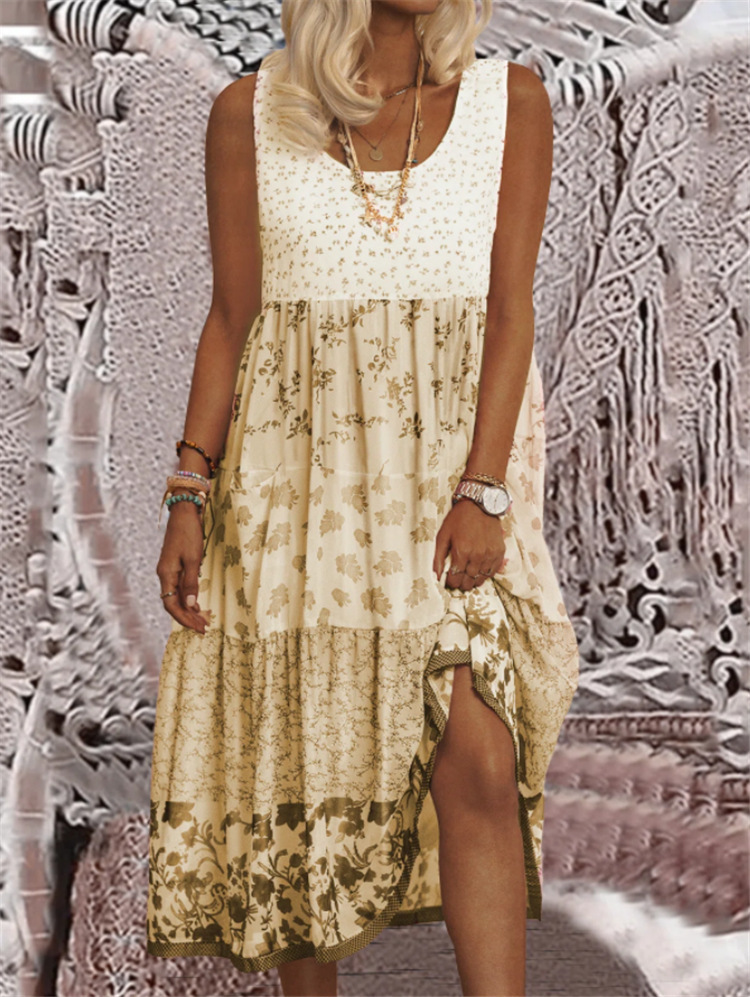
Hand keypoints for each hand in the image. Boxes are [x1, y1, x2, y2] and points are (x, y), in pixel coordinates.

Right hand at [156, 502, 211, 632]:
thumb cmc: (189, 533)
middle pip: (173, 603)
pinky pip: (179, 588)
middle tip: (204, 629)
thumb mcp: (193, 559)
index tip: (199, 628)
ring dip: (188, 610)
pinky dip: (188, 598)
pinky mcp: (175, 565)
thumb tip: (190, 605)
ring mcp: (168, 570)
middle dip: (188, 618)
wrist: (184, 512)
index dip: (184, 619)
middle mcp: (164, 574)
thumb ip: (191, 582)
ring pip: (176, 597)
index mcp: (166, 574)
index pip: (171, 605)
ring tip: (202, 620)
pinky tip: (196, 604)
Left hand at [433, 497, 507, 590]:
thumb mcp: (443, 535)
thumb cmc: (459, 519)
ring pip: (481, 579)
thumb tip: (436, 576)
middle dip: (461, 583)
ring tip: (468, 574)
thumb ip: (438, 557)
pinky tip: (479, 569)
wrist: (479, 504)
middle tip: (458, 577)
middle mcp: (477, 556)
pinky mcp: (499, 552)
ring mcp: (490, 555)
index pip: (455, 579)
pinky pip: (492, 572)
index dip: (450, 582)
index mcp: (461, 552)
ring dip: (473, 580)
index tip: (449, 578)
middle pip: (468, 582)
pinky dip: (485, 574)